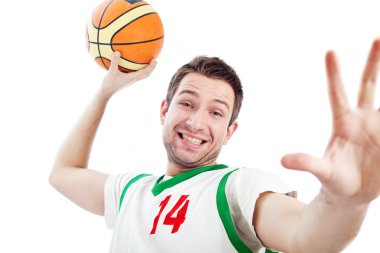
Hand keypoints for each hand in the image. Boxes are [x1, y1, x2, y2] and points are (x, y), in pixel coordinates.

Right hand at [101, 51, 156, 97]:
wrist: (106, 93)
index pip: (145, 72)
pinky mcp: (127, 81)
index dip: (151, 66)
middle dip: (152, 68)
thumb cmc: (109, 83)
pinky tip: (135, 66)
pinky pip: (136, 75)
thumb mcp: (111, 71)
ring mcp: (131, 81)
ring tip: (149, 63)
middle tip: (155, 60)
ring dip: (147, 70)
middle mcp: (133, 80)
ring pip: (142, 76)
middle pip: (146, 75)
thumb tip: (117, 52)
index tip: (155, 60)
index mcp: (132, 78)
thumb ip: (114, 61)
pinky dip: (140, 70)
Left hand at [281, 39, 379, 206]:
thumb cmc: (334, 182)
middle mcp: (361, 120)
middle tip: (377, 38)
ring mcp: (377, 127)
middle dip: (373, 62)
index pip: (337, 94)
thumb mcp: (321, 172)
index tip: (329, 52)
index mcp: (343, 124)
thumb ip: (306, 163)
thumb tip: (282, 161)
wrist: (352, 195)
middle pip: (368, 85)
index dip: (334, 74)